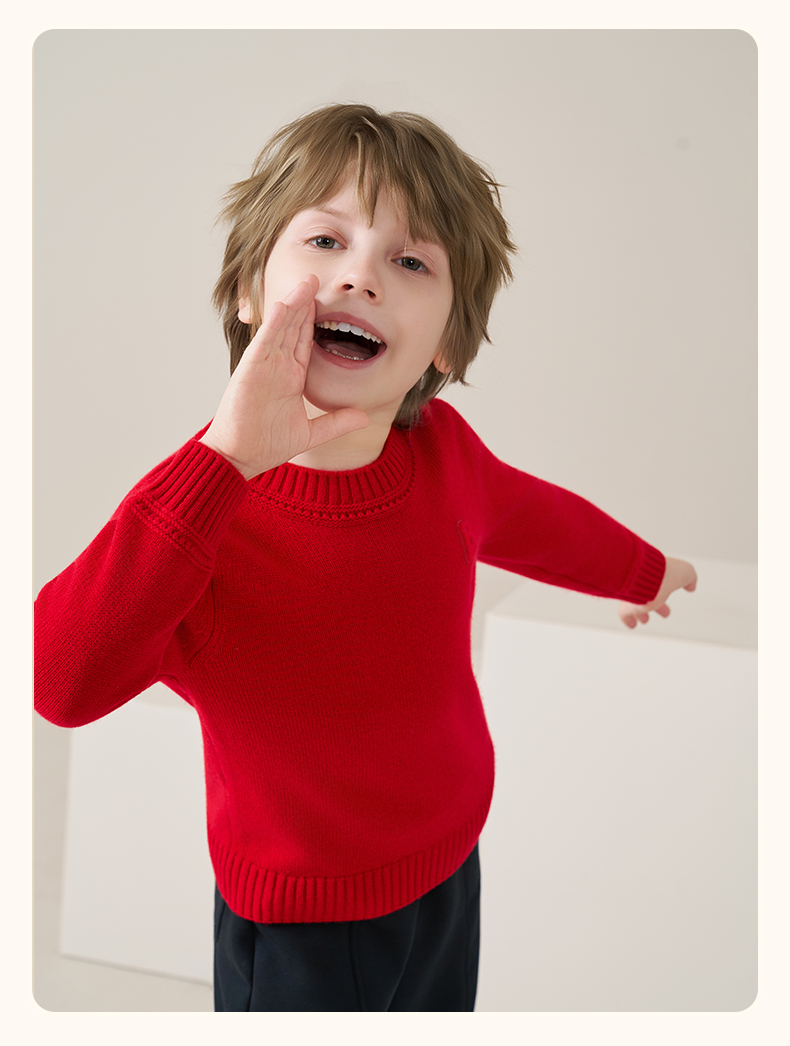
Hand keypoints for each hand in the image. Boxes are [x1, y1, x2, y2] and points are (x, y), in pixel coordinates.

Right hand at [199, 275, 368, 479]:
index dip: (314, 321)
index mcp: (290, 377)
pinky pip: (264, 342)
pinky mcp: (251, 370)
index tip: (327, 301)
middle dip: (304, 303)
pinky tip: (283, 305)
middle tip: (316, 278)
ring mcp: (263, 366)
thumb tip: (364, 418)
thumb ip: (336, 423)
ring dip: (292, 304)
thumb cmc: (266, 444)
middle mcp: (277, 366)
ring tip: (306, 282)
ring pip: (280, 328)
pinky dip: (273, 323)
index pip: (304, 342)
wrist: (240, 458)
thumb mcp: (310, 433)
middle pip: (293, 327)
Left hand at [618, 556, 696, 628]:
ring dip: (642, 613)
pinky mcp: (626, 605)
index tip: (670, 594)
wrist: (646, 576)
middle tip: (663, 612)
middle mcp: (642, 583)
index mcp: (656, 575)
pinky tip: (632, 625)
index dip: (667, 591)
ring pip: (635, 604)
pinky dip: (628, 620)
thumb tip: (691, 585)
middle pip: (648, 595)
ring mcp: (633, 594)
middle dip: (657, 605)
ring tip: (645, 620)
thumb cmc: (664, 571)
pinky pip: (624, 613)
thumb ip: (689, 578)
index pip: (661, 584)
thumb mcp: (685, 572)